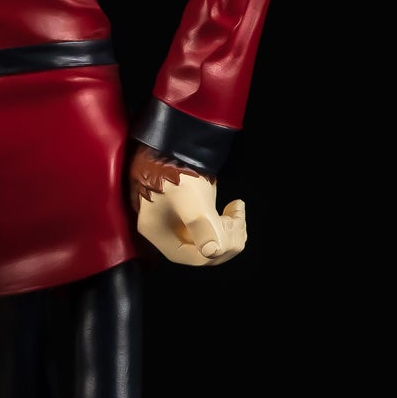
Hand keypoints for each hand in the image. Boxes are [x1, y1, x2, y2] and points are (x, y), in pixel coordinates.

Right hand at [132, 161, 246, 267]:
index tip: (231, 226)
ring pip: (212, 242)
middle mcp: (166, 232)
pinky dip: (229, 222)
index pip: (193, 257)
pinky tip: (235, 207)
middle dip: (227, 238)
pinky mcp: (190, 214)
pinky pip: (214, 229)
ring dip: (231, 230)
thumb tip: (214, 252)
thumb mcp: (189, 196)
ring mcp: (178, 223)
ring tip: (237, 210)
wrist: (173, 140)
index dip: (217, 249)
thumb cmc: (174, 166)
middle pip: (204, 252)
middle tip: (237, 217)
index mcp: (159, 232)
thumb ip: (201, 225)